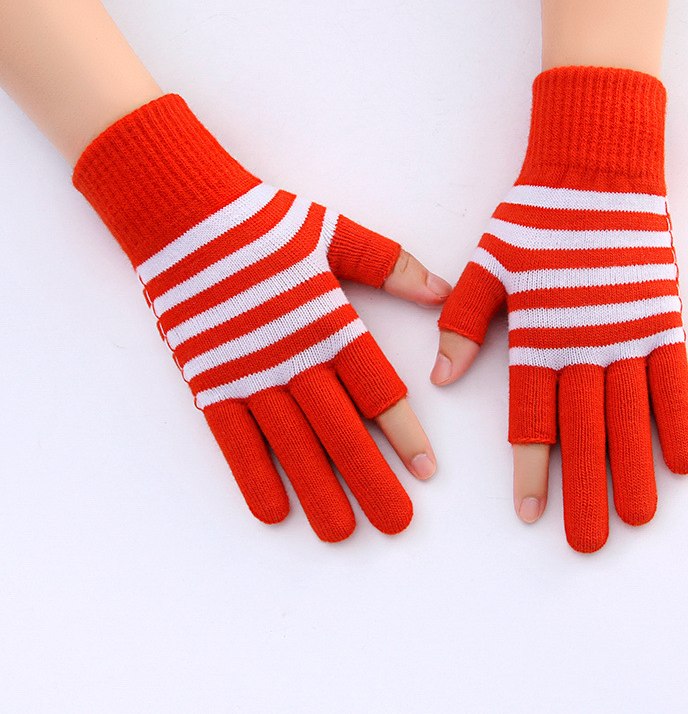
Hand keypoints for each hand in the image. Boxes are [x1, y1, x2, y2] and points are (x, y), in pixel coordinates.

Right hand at [74, 94, 448, 541]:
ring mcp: (249, 373)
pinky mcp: (209, 380)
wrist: (184, 216)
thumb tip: (441, 290)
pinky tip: (273, 511)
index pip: (378, 390)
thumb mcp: (335, 232)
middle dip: (371, 479)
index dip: (404, 433)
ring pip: (291, 444)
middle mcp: (294, 356)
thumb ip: (390, 265)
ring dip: (318, 490)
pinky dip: (252, 475)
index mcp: (330, 322)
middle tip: (397, 523)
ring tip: (342, 533)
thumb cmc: (263, 223)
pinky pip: (233, 438)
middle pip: (341, 430)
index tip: (426, 472)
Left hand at [434, 66, 687, 552]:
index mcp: (536, 335)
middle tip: (584, 541)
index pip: (531, 417)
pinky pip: (674, 379)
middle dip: (582, 489)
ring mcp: (627, 333)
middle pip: (583, 431)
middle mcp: (582, 344)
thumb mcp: (486, 264)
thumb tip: (440, 377)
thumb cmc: (536, 218)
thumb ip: (463, 322)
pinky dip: (679, 420)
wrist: (595, 170)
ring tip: (636, 519)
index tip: (530, 513)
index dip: (531, 468)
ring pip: (630, 417)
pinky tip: (684, 464)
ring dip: (633, 470)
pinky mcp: (662, 317)